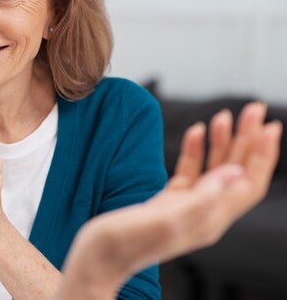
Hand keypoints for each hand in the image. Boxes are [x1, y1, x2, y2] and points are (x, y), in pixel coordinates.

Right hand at [59, 102, 282, 299]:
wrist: (96, 257)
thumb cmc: (124, 242)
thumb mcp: (164, 219)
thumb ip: (201, 198)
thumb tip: (234, 174)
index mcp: (209, 220)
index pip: (247, 184)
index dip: (261, 154)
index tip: (270, 126)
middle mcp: (204, 214)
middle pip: (235, 172)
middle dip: (247, 139)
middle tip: (254, 109)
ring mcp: (186, 207)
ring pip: (214, 169)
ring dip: (222, 141)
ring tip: (225, 115)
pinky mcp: (168, 202)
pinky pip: (190, 172)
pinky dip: (195, 150)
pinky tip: (196, 131)